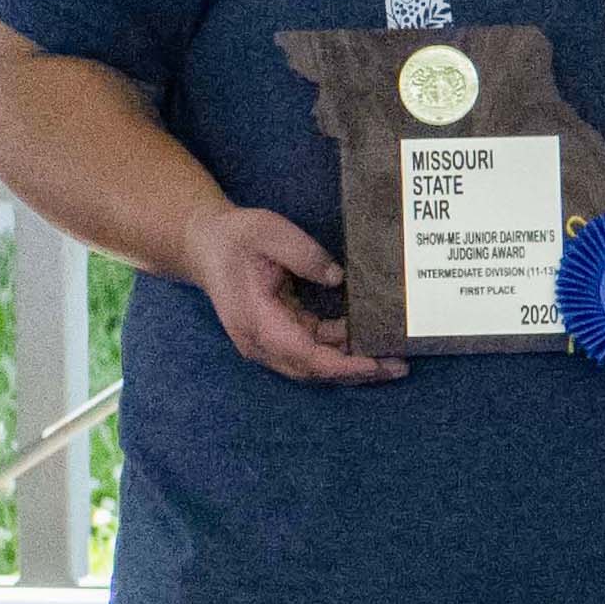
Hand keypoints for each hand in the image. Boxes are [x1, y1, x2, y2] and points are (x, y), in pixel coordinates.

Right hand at [186, 203, 399, 385]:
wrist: (204, 243)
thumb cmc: (235, 237)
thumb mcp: (269, 232)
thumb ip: (304, 254)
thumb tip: (338, 279)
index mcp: (255, 319)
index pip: (303, 355)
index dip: (341, 364)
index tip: (375, 364)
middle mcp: (260, 340)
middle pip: (313, 369)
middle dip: (357, 371)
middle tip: (399, 365)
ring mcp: (267, 341)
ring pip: (315, 364)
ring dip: (352, 363)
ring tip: (393, 358)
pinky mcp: (277, 334)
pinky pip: (312, 350)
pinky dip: (340, 349)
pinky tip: (368, 340)